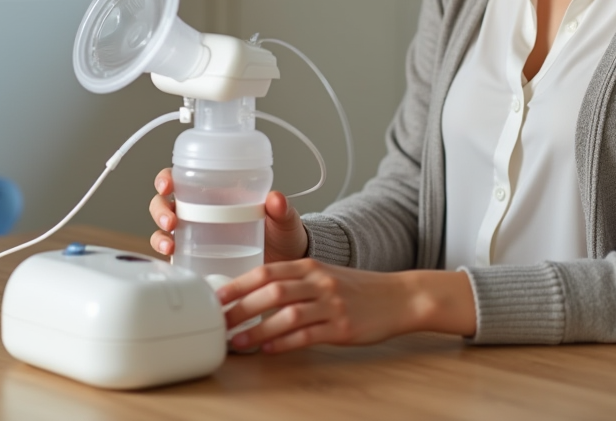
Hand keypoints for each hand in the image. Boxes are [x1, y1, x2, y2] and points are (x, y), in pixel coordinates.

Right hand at [148, 168, 308, 260]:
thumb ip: (281, 209)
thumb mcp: (283, 220)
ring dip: (158, 236)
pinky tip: (172, 261)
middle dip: (159, 210)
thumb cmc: (281, 235)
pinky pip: (174, 257)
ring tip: (170, 247)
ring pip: (162, 231)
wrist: (284, 266)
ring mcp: (196, 237)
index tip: (167, 184)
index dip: (166, 178)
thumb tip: (276, 198)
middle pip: (164, 204)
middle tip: (170, 221)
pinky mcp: (196, 260)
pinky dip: (167, 259)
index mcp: (217, 195)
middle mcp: (200, 213)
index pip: (182, 179)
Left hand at [216, 260, 417, 353]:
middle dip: (241, 308)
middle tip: (219, 322)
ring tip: (238, 341)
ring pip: (287, 315)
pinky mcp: (343, 327)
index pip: (267, 271)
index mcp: (311, 265)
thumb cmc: (357, 288)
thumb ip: (294, 281)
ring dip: (258, 330)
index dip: (239, 284)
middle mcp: (319, 281)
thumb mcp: (325, 274)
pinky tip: (269, 350)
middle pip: (272, 291)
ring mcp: (332, 304)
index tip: (217, 297)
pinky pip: (307, 335)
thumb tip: (255, 297)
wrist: (399, 297)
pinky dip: (284, 343)